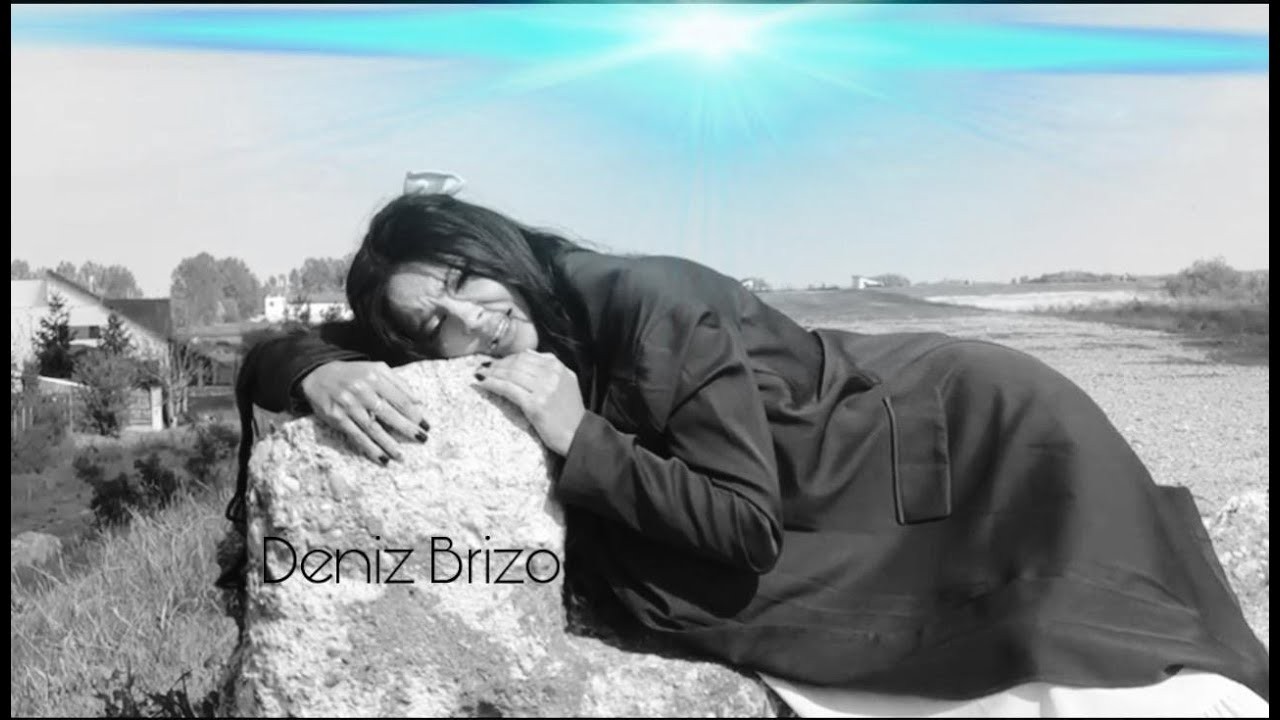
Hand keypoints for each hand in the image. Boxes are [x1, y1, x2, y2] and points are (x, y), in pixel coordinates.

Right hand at [298, 360, 431, 464]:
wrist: (319, 374)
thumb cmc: (355, 374)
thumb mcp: (377, 369)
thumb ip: (398, 383)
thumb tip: (419, 401)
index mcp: (375, 377)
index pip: (400, 399)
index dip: (415, 414)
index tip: (426, 425)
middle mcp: (362, 391)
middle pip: (389, 414)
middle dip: (407, 429)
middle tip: (422, 440)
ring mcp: (349, 405)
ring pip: (373, 428)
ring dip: (389, 444)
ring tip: (401, 456)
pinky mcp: (337, 418)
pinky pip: (357, 436)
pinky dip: (370, 449)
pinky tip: (381, 458)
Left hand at [474, 350, 584, 455]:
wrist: (577, 435)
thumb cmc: (569, 411)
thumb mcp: (566, 381)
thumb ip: (549, 364)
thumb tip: (526, 353)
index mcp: (557, 367)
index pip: (525, 356)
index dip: (507, 358)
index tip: (495, 363)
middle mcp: (551, 374)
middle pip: (516, 363)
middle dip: (497, 364)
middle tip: (483, 367)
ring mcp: (543, 389)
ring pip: (510, 374)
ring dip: (491, 373)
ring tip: (479, 374)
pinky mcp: (535, 404)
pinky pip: (508, 389)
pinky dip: (493, 384)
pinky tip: (483, 383)